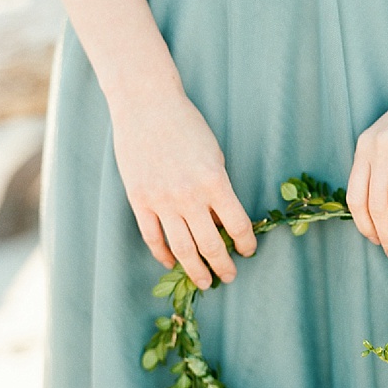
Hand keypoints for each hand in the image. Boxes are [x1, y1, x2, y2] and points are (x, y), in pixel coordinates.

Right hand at [111, 91, 256, 288]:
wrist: (146, 105)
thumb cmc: (186, 125)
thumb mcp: (213, 155)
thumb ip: (218, 189)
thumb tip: (220, 222)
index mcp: (214, 182)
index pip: (237, 225)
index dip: (246, 244)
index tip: (248, 251)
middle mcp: (189, 196)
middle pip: (210, 245)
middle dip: (223, 266)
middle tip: (229, 276)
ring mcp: (161, 200)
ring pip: (181, 248)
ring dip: (195, 270)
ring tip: (204, 282)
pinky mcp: (139, 200)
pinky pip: (153, 237)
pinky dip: (163, 254)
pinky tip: (171, 262)